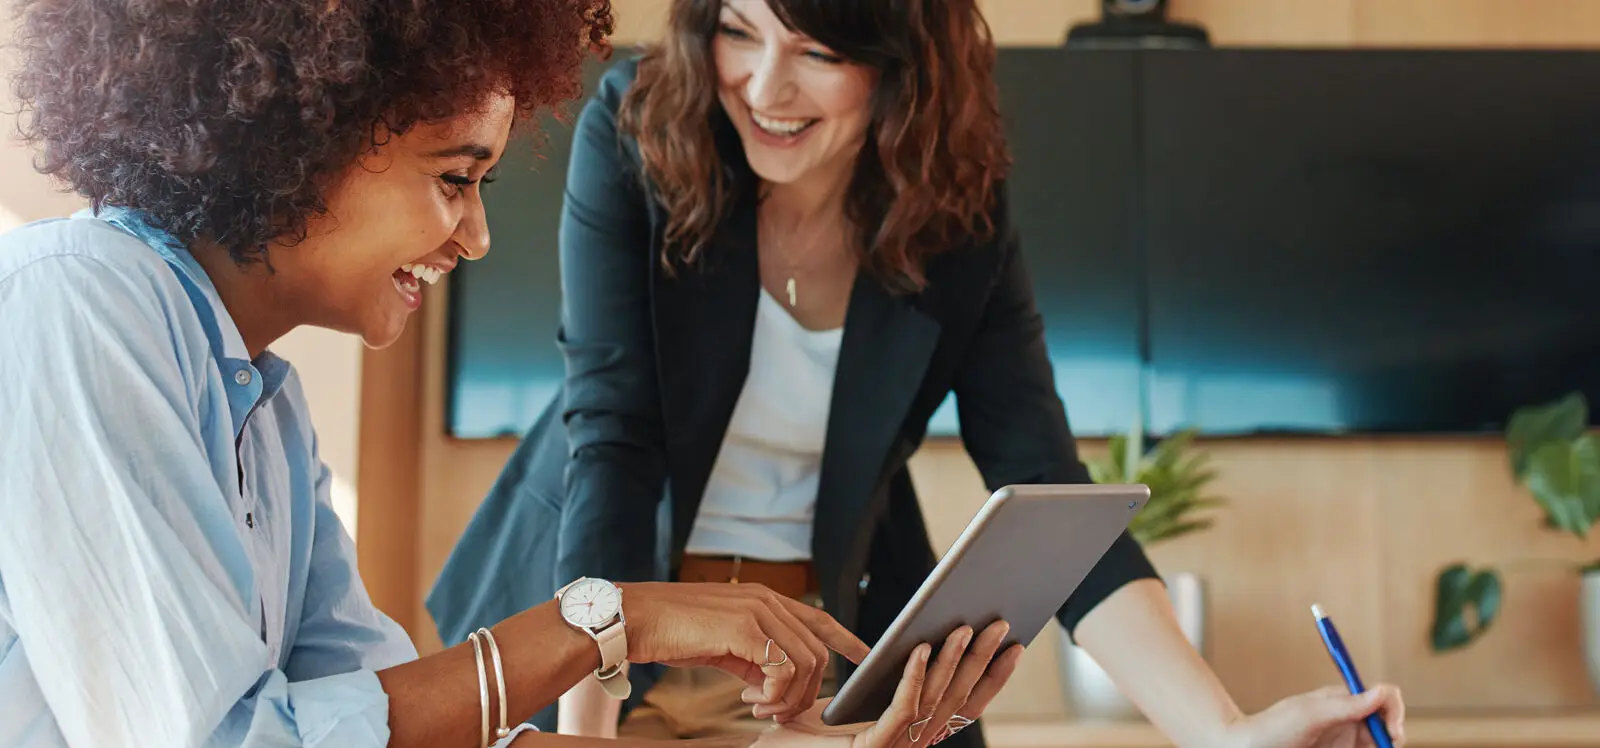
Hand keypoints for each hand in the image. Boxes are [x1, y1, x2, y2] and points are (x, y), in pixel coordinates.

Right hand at [620, 582, 871, 722]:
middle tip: (775, 712)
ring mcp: (757, 611)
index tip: (865, 657)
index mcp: (764, 600)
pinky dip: (774, 694)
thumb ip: (754, 658)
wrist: (635, 619)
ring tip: (760, 708)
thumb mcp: (723, 645)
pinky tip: (750, 699)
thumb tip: (774, 684)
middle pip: (817, 652)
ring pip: (805, 663)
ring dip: (788, 697)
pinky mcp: (744, 628)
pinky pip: (782, 670)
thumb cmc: (672, 632)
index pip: (818, 619)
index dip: (846, 639)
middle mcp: (767, 600)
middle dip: (805, 692)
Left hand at [767, 620, 1024, 747]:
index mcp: (909, 736)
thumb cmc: (800, 732)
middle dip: (981, 661)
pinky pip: (901, 711)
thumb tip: (918, 641)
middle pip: (956, 701)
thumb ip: (884, 680)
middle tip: (1000, 624)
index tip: (1014, 646)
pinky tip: (919, 649)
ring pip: (933, 703)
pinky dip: (913, 678)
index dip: (991, 678)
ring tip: (963, 627)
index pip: (962, 705)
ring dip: (951, 662)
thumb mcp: (850, 700)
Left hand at [1224, 683, 1405, 747]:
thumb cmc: (1271, 728)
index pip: (1385, 699)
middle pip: (1387, 727)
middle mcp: (1348, 720)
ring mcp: (1344, 741)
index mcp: (1344, 701)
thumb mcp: (1309, 715)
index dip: (1395, 712)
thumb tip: (1382, 691)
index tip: (1392, 732)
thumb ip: (1346, 705)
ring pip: (1376, 745)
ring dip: (1379, 747)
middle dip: (1391, 739)